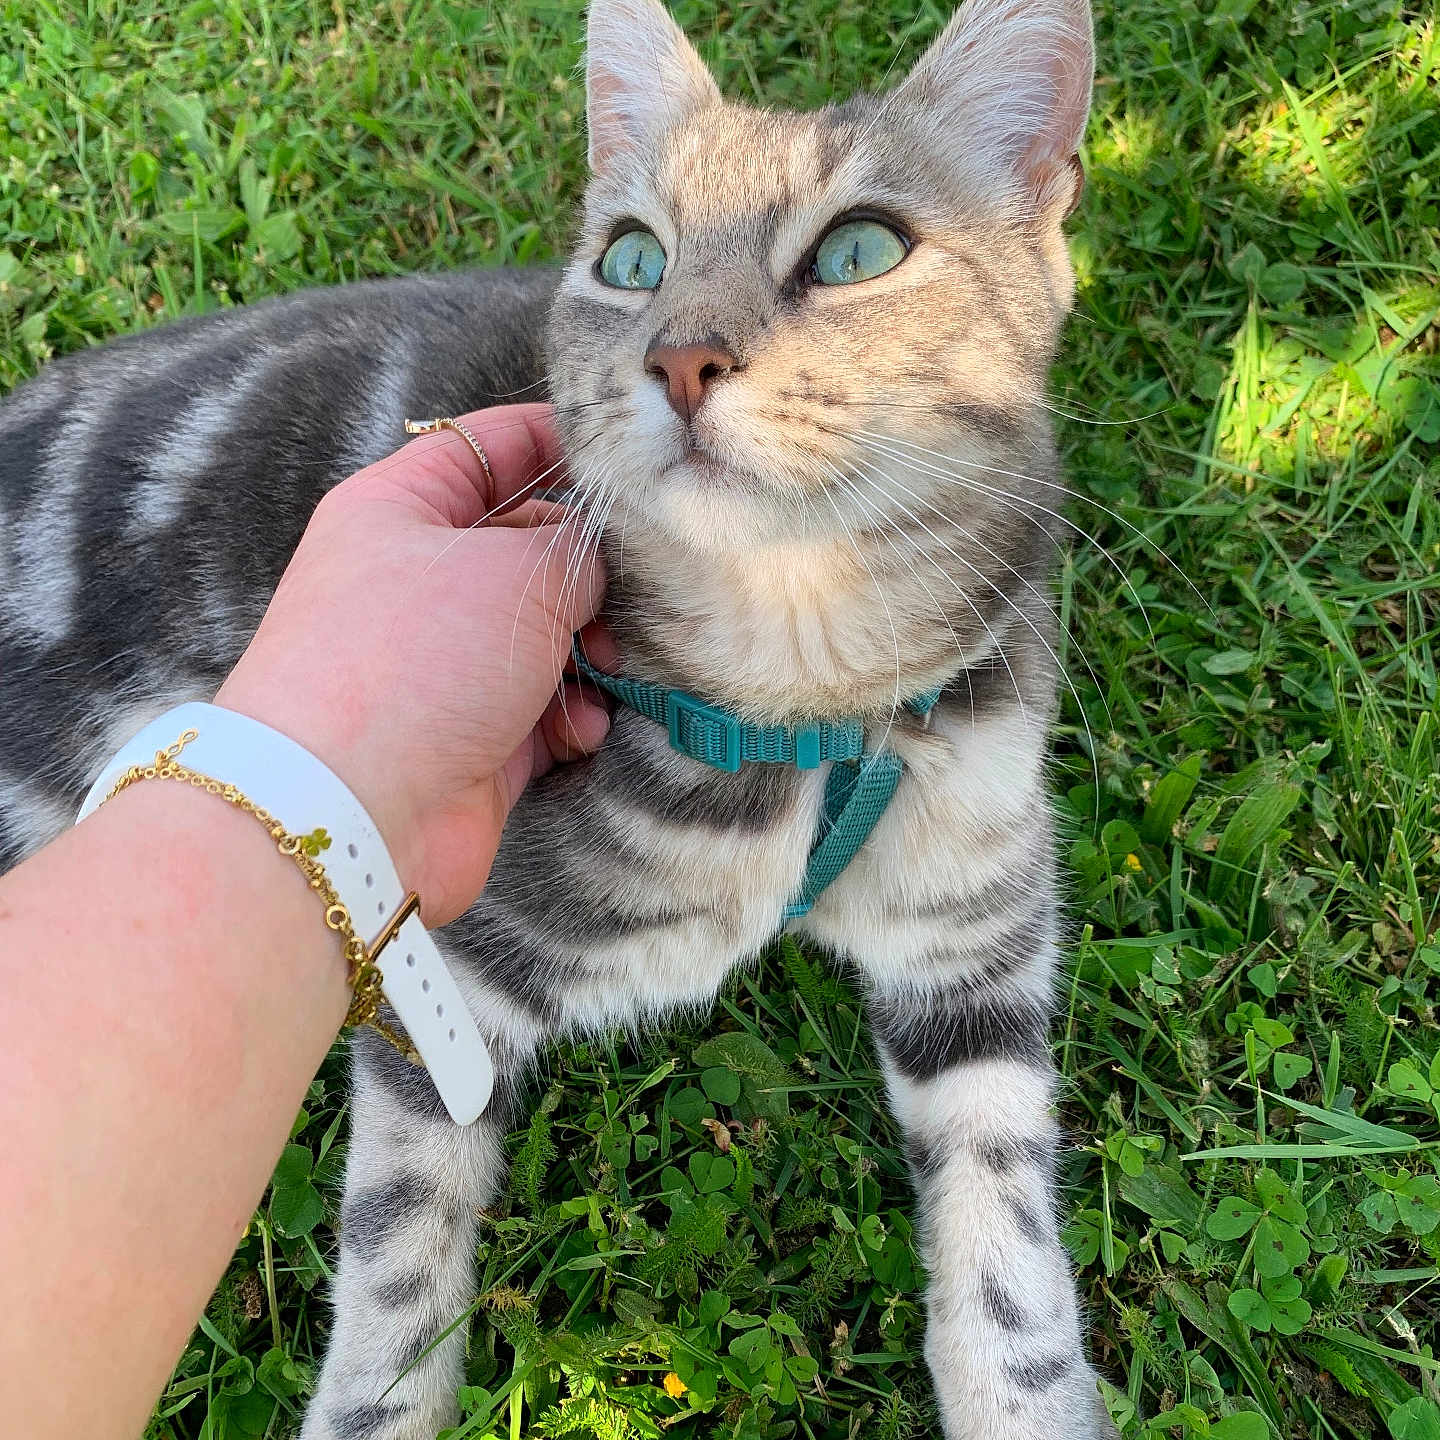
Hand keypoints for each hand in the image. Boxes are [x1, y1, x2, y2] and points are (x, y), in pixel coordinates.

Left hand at [216, 404, 607, 923]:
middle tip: (633, 590)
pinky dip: (572, 716)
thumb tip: (605, 563)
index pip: (491, 446)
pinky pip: (544, 710)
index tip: (633, 459)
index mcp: (401, 509)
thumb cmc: (416, 660)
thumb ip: (578, 550)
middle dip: (593, 569)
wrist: (349, 811)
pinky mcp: (471, 739)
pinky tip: (579, 730)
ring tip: (610, 665)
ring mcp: (443, 665)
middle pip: (531, 547)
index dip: (561, 442)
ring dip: (593, 649)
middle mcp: (418, 581)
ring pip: (547, 634)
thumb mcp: (514, 572)